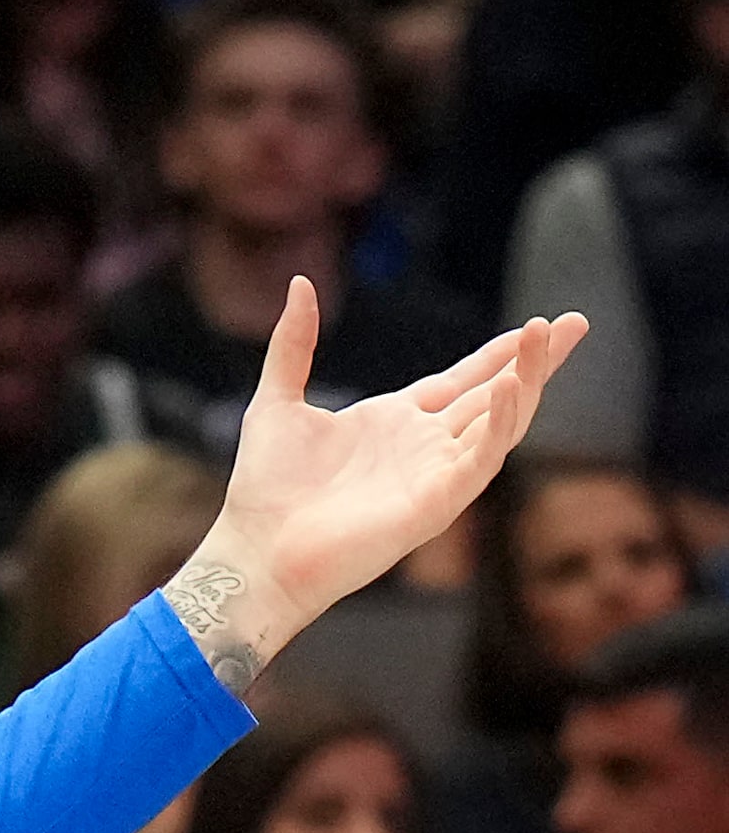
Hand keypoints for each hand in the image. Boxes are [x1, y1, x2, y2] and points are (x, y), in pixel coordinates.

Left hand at [165, 278, 585, 691]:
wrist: (256, 550)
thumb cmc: (266, 487)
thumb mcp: (277, 399)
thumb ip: (293, 344)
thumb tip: (302, 283)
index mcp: (394, 422)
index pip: (461, 380)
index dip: (500, 353)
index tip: (536, 324)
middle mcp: (423, 447)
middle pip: (494, 395)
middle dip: (535, 361)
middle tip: (576, 322)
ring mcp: (434, 475)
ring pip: (498, 422)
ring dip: (526, 382)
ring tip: (547, 339)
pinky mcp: (435, 504)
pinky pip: (479, 460)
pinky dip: (497, 425)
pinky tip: (508, 388)